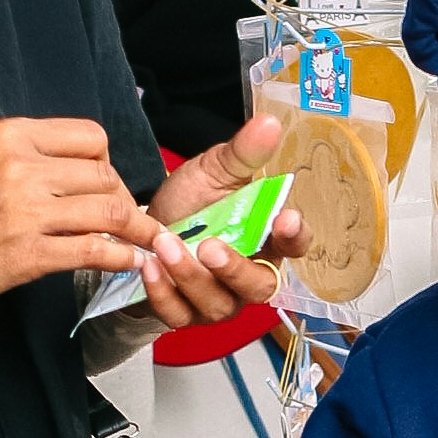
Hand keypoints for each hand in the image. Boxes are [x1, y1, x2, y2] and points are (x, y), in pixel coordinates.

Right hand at [0, 116, 162, 325]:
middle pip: (105, 175)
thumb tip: (76, 174)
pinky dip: (122, 257)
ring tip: (145, 242)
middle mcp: (22, 167)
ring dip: (135, 230)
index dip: (106, 162)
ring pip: (109, 212)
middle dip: (123, 200)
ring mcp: (26, 212)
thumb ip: (26, 158)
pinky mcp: (27, 255)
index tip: (104, 183)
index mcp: (10, 135)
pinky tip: (129, 262)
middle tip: (125, 220)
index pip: (90, 137)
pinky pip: (95, 251)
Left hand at [129, 110, 311, 335]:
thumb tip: (269, 123)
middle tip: (211, 247)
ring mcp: (219, 300)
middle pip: (259, 287)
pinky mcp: (185, 314)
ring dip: (191, 276)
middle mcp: (248, 276)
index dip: (294, 237)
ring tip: (165, 243)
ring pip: (217, 303)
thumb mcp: (213, 172)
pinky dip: (163, 293)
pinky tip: (149, 267)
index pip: (295, 245)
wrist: (142, 227)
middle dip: (235, 269)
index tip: (285, 219)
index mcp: (266, 240)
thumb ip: (243, 153)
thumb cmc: (189, 203)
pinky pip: (179, 314)